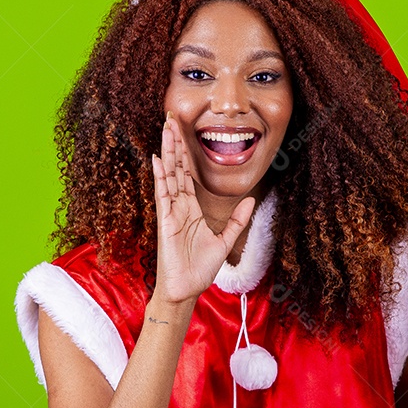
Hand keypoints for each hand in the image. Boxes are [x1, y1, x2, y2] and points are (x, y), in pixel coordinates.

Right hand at [151, 113, 254, 304]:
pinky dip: (160, 177)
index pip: (187, 173)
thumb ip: (237, 221)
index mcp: (191, 208)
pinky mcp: (166, 222)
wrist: (186, 290)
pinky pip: (163, 195)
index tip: (182, 131)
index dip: (185, 152)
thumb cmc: (199, 269)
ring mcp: (171, 212)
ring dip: (167, 151)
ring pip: (169, 175)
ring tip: (165, 128)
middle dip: (174, 143)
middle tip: (170, 117)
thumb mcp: (225, 241)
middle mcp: (179, 206)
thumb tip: (250, 200)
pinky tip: (158, 159)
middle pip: (176, 168)